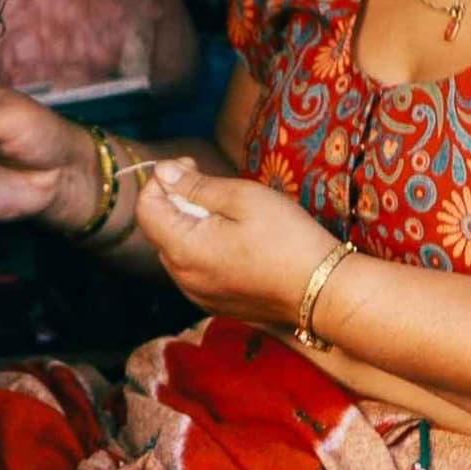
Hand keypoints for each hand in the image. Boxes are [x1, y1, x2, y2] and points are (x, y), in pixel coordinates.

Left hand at [130, 159, 343, 330]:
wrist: (323, 291)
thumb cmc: (288, 238)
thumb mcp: (244, 198)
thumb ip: (197, 186)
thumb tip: (162, 173)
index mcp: (184, 249)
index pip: (146, 208)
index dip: (161, 180)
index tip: (191, 166)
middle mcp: (182, 277)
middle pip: (159, 229)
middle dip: (176, 201)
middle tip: (213, 185)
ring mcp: (198, 295)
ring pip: (176, 250)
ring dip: (190, 225)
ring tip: (228, 215)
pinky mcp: (215, 304)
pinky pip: (194, 270)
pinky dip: (203, 249)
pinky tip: (235, 241)